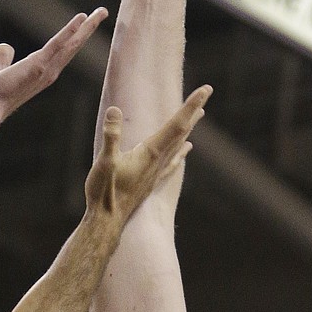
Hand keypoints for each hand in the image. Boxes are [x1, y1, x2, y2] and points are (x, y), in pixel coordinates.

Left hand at [0, 8, 107, 122]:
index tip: (85, 24)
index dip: (74, 37)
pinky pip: (57, 45)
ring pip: (72, 44)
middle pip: (74, 47)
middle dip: (89, 29)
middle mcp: (49, 72)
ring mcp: (46, 70)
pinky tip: (81, 18)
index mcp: (42, 73)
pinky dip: (69, 31)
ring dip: (87, 27)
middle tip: (103, 12)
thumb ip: (3, 59)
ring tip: (101, 12)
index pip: (62, 52)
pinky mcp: (38, 65)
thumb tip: (4, 47)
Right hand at [84, 89, 208, 220]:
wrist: (107, 223)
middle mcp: (158, 160)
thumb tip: (114, 110)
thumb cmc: (105, 193)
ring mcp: (156, 172)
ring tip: (200, 114)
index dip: (191, 105)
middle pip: (182, 131)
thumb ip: (111, 136)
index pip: (177, 123)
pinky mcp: (151, 181)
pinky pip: (172, 162)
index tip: (206, 89)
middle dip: (193, 110)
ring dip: (189, 127)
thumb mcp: (104, 161)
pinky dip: (181, 151)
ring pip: (178, 144)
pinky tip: (186, 150)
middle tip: (207, 93)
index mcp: (151, 152)